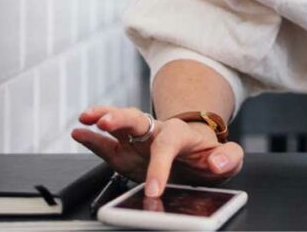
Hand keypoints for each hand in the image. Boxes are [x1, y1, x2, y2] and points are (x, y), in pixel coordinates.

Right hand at [71, 105, 243, 196]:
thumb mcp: (228, 158)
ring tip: (86, 118)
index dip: (160, 167)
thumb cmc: (209, 155)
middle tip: (105, 121)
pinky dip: (91, 139)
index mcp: (180, 134)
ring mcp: (138, 141)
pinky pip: (106, 144)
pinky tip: (78, 133)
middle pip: (137, 119)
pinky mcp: (125, 152)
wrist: (198, 154)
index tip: (154, 190)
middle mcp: (155, 132)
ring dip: (103, 118)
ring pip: (119, 124)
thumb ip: (228, 157)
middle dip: (121, 118)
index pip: (168, 145)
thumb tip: (217, 162)